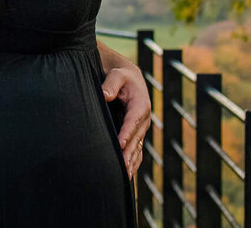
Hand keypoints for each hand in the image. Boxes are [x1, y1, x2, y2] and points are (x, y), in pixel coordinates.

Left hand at [103, 64, 151, 178]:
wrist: (129, 78)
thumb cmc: (121, 76)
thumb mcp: (117, 75)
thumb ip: (111, 83)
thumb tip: (105, 95)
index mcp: (141, 105)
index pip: (133, 121)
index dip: (127, 133)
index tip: (120, 144)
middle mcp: (144, 119)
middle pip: (136, 139)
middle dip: (129, 153)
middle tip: (121, 167)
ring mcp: (141, 128)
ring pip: (137, 147)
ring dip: (132, 161)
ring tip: (124, 175)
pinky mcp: (137, 133)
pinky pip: (137, 149)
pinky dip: (133, 161)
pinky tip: (127, 174)